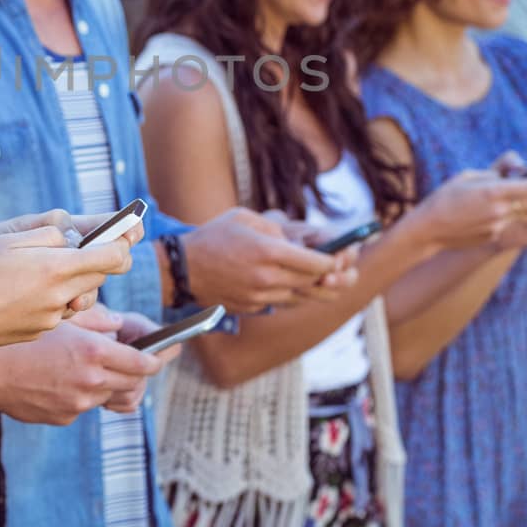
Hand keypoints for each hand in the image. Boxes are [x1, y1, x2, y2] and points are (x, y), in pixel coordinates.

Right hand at [0, 223, 131, 354]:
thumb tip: (75, 236)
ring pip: (82, 294)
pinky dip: (55, 297)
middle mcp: (61, 296)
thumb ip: (48, 234)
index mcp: (56, 268)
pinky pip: (61, 310)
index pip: (115, 256)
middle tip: (79, 245)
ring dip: (76, 280)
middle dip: (98, 258)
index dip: (123, 241)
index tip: (126, 230)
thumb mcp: (8, 238)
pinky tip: (28, 291)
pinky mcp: (41, 331)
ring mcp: (52, 318)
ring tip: (45, 269)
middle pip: (102, 275)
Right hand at [0, 305, 166, 423]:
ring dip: (114, 382)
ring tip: (103, 366)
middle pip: (135, 385)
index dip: (160, 358)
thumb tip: (119, 326)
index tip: (168, 352)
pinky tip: (68, 376)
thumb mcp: (62, 317)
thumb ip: (98, 320)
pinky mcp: (63, 417)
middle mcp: (91, 382)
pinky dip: (87, 391)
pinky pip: (86, 405)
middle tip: (142, 359)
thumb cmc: (21, 335)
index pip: (145, 363)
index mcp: (94, 353)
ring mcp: (77, 404)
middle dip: (142, 373)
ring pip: (111, 396)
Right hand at [182, 208, 344, 313]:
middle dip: (331, 277)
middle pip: (312, 282)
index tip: (340, 258)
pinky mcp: (252, 308)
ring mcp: (259, 296)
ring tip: (328, 281)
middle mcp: (267, 278)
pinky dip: (291, 294)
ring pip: (299, 296)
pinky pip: (280, 301)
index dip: (333, 262)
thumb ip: (276, 228)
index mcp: (267, 252)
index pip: (315, 263)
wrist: (182, 269)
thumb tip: (300, 243)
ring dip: (315, 289)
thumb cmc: (213, 237)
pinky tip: (295, 285)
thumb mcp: (245, 218)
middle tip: (345, 272)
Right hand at [405, 169, 526, 251]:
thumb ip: (494, 173)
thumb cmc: (445, 197)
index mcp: (493, 191)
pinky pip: (509, 224)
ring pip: (526, 215)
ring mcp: (499, 226)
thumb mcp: (467, 175)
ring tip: (519, 200)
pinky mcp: (495, 237)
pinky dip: (507, 218)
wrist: (429, 229)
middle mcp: (500, 210)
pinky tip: (488, 214)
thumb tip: (512, 173)